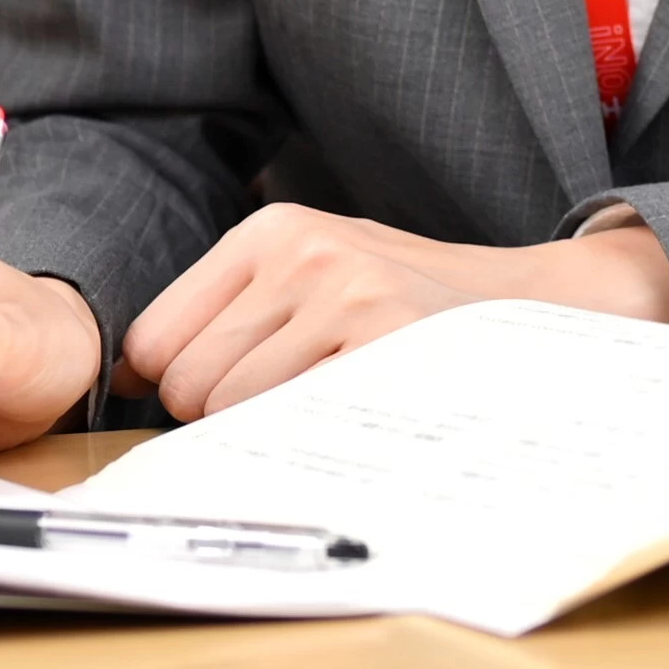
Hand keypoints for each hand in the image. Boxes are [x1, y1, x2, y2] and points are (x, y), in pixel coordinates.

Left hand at [125, 206, 668, 421]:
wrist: (537, 305)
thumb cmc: (411, 305)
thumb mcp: (315, 276)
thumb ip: (228, 313)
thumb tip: (131, 375)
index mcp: (272, 230)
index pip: (153, 339)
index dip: (178, 388)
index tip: (226, 394)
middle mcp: (301, 250)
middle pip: (185, 385)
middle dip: (221, 417)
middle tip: (294, 401)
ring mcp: (345, 292)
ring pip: (233, 411)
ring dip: (270, 431)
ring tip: (334, 400)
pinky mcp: (385, 338)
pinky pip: (294, 421)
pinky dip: (310, 438)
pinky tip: (356, 412)